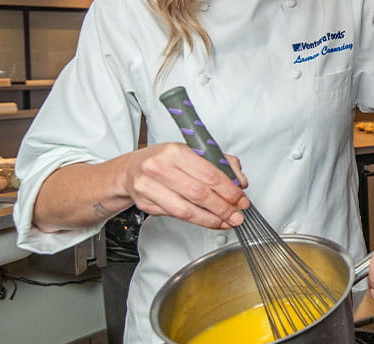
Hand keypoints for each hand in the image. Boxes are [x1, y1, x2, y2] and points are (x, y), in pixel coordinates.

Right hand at [122, 142, 248, 229]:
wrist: (131, 170)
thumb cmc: (165, 160)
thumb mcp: (192, 152)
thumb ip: (220, 163)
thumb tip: (239, 181)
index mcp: (176, 151)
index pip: (209, 174)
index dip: (229, 190)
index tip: (242, 198)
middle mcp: (160, 168)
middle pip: (200, 194)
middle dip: (223, 207)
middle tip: (238, 214)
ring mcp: (150, 187)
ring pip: (187, 210)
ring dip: (212, 219)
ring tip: (228, 221)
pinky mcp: (146, 204)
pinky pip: (178, 216)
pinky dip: (199, 221)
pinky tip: (212, 221)